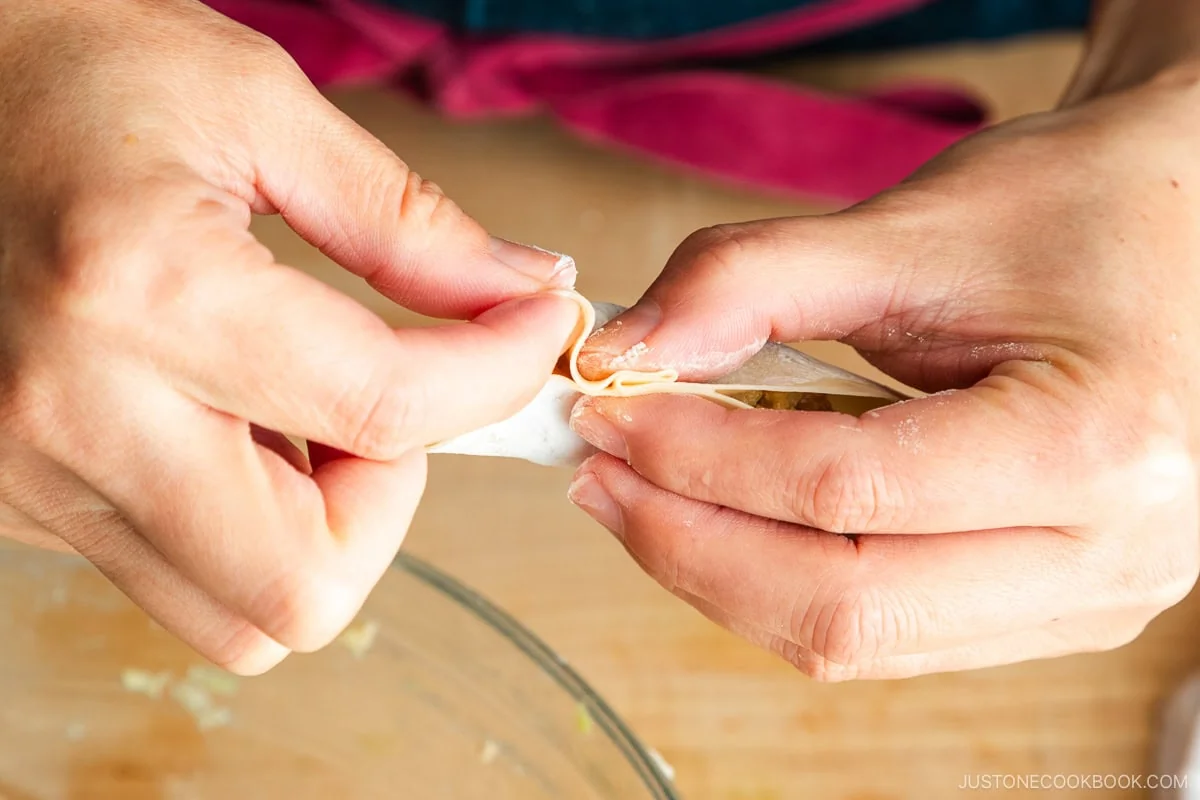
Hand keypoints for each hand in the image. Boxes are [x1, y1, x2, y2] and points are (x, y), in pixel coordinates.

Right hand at [0, 0, 577, 673]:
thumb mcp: (257, 105)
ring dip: (320, 531)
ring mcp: (30, 476)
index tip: (532, 328)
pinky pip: (178, 575)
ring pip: (241, 617)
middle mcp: (73, 414)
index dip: (496, 374)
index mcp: (144, 294)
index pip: (384, 410)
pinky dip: (246, 523)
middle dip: (389, 505)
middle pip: (302, 590)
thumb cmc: (71, 65)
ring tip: (304, 407)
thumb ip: (406, 223)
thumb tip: (523, 290)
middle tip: (391, 400)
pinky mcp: (20, 498)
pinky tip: (233, 417)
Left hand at [567, 61, 1199, 679]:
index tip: (609, 410)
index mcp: (1097, 445)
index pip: (841, 491)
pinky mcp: (1049, 610)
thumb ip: (755, 282)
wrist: (1189, 236)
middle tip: (599, 475)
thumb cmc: (1084, 213)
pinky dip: (782, 583)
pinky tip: (723, 519)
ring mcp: (1085, 602)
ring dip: (723, 575)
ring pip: (854, 641)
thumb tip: (626, 352)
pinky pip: (884, 632)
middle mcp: (1109, 554)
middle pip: (841, 606)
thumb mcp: (918, 226)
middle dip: (688, 544)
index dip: (698, 454)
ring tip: (642, 496)